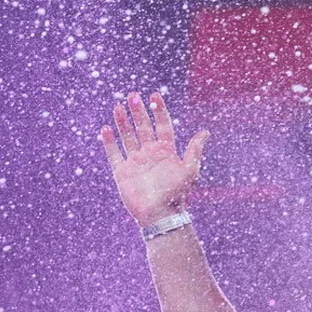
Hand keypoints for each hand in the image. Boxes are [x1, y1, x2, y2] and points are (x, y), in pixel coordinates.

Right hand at [100, 91, 208, 227]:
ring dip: (123, 122)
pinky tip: (106, 128)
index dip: (159, 110)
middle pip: (142, 127)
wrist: (160, 215)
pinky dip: (109, 142)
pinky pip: (114, 154)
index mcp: (166, 151)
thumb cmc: (177, 194)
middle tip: (132, 95)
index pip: (162, 125)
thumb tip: (205, 132)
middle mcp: (150, 154)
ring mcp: (136, 162)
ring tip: (118, 106)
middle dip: (138, 111)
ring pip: (127, 136)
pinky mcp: (122, 172)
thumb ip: (194, 150)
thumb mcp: (190, 170)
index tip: (155, 95)